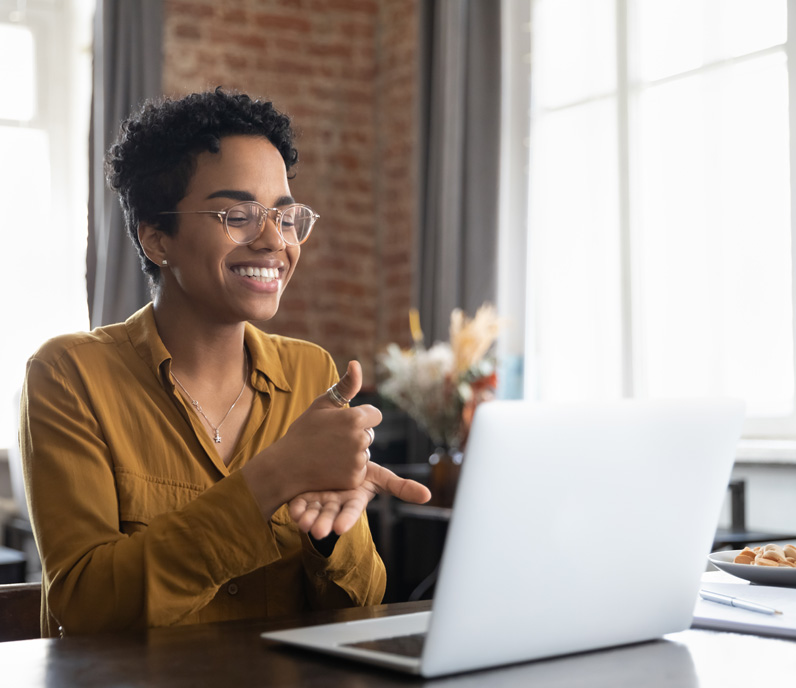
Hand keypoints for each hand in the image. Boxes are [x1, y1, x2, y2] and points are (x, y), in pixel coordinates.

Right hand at [241, 361, 381, 513]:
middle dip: (356, 435)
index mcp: (355, 418)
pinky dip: (348, 469)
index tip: (343, 422)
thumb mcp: (322, 404)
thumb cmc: (304, 431)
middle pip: (370, 434)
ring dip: (353, 452)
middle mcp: (360, 439)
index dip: (361, 417)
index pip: (375, 415)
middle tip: (331, 439)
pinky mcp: (355, 479)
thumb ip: (345, 385)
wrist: (286, 466)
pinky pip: (360, 470)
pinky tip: (330, 466)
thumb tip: (357, 363)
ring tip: (329, 453)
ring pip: (364, 452)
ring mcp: (358, 461)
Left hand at [289, 461, 431, 538]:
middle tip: (318, 531)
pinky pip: (299, 504)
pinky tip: (294, 510)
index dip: (346, 519)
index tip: (340, 529)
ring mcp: (320, 501)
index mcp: (354, 498)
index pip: (352, 511)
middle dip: (324, 524)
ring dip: (309, 519)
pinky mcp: (304, 496)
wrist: (335, 458)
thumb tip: (428, 496)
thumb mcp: (379, 476)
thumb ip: (401, 487)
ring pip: (314, 513)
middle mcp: (336, 502)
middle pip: (330, 516)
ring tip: (303, 523)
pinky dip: (297, 508)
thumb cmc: (360, 470)